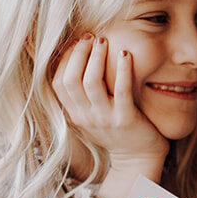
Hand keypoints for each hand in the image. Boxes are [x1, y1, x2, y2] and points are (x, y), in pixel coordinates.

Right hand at [52, 35, 168, 197]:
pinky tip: (126, 53)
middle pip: (70, 80)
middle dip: (78, 53)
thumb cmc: (116, 132)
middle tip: (89, 37)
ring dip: (96, 58)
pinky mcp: (126, 119)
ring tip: (103, 41)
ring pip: (91, 83)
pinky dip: (123, 69)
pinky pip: (122, 90)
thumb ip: (81, 96)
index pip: (58, 83)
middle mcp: (86, 117)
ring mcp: (105, 118)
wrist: (138, 160)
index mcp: (75, 114)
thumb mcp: (91, 115)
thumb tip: (72, 66)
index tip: (75, 42)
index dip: (64, 59)